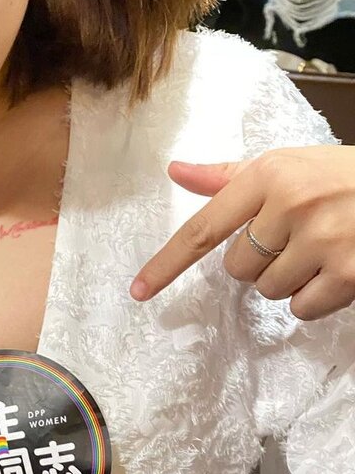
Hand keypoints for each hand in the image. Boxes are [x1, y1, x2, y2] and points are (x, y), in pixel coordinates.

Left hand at [130, 147, 354, 319]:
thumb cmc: (342, 176)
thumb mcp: (287, 165)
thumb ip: (229, 177)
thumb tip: (176, 171)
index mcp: (269, 175)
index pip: (204, 227)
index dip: (167, 263)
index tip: (139, 291)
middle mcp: (292, 206)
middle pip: (237, 268)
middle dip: (259, 260)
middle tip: (295, 236)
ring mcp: (323, 241)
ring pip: (268, 289)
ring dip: (288, 278)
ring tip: (320, 248)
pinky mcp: (350, 274)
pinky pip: (302, 308)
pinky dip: (315, 298)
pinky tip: (335, 269)